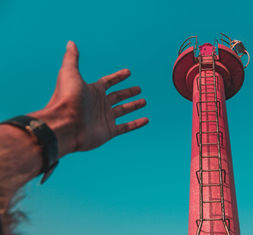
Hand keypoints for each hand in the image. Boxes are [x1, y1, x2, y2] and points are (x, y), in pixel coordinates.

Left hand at [31, 41, 148, 156]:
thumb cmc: (66, 98)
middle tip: (139, 89)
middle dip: (128, 92)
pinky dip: (136, 124)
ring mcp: (104, 118)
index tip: (128, 72)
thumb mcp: (69, 73)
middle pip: (117, 96)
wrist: (65, 124)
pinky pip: (126, 127)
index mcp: (92, 91)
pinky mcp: (108, 131)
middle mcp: (99, 104)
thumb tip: (70, 43)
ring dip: (134, 106)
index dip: (118, 77)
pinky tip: (146, 120)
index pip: (108, 82)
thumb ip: (72, 58)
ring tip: (144, 101)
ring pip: (123, 110)